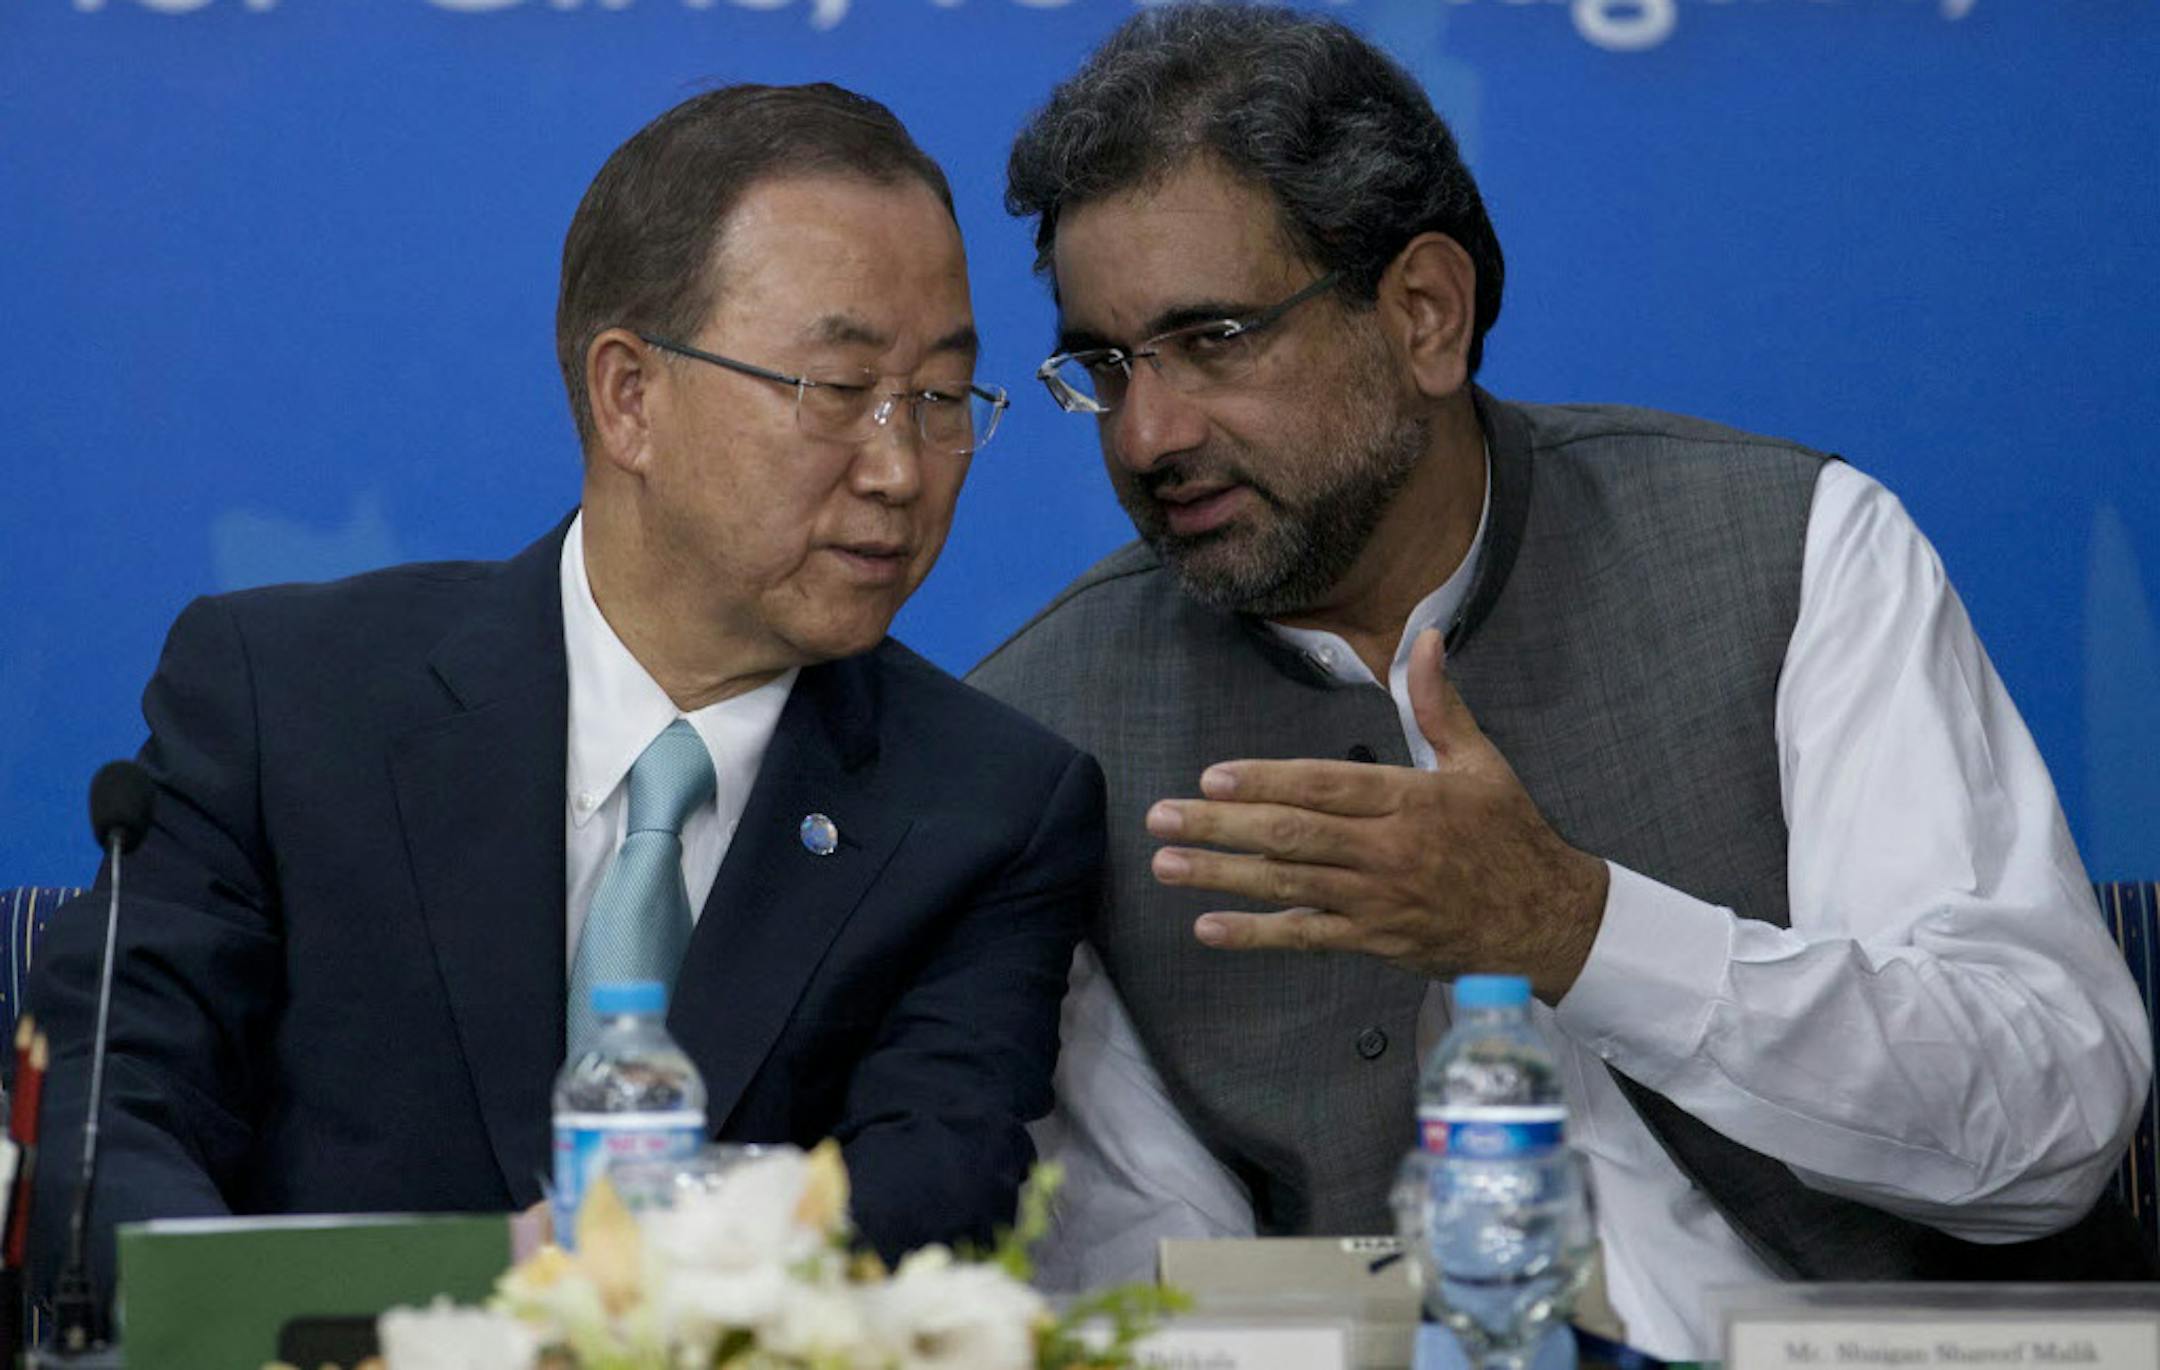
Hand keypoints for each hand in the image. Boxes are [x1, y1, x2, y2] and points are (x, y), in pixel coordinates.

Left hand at [1146, 628, 1607, 1001]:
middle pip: (1292, 835)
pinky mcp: (1376, 940)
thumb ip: (1439, 703)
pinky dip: (1256, 934)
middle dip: (1219, 826)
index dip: (1265, 781)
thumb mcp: (1482, 762)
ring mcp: (1378, 900)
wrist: (1546, 920)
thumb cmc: (1509, 834)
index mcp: (1410, 799)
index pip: (1325, 785)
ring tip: (1167, 865)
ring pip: (1289, 884)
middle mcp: (1388, 850)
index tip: (1212, 776)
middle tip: (1161, 818)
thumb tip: (1424, 637)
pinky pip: (1307, 936)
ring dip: (1222, 876)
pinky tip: (1207, 927)